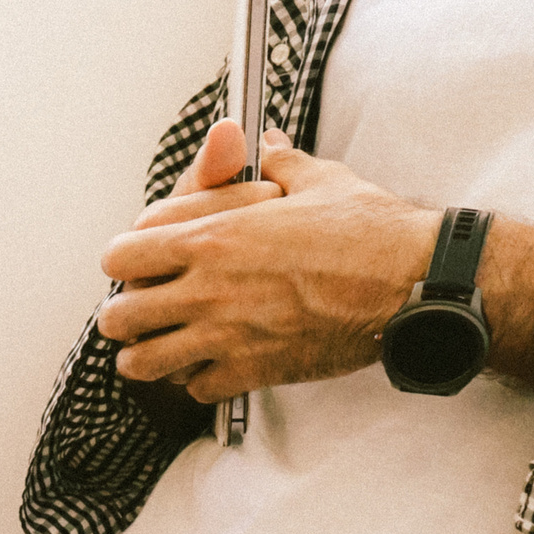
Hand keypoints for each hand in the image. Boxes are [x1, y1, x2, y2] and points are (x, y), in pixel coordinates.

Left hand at [99, 126, 438, 401]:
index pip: (122, 252)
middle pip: (118, 315)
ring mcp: (226, 333)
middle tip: (139, 313)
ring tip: (159, 348)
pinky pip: (195, 388)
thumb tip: (262, 144)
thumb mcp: (320, 181)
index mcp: (213, 236)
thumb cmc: (371, 230)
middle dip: (123, 315)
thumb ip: (277, 164)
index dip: (124, 258)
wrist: (414, 282)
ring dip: (145, 357)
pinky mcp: (252, 370)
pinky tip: (209, 366)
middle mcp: (208, 287)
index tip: (138, 262)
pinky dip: (196, 382)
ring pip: (142, 362)